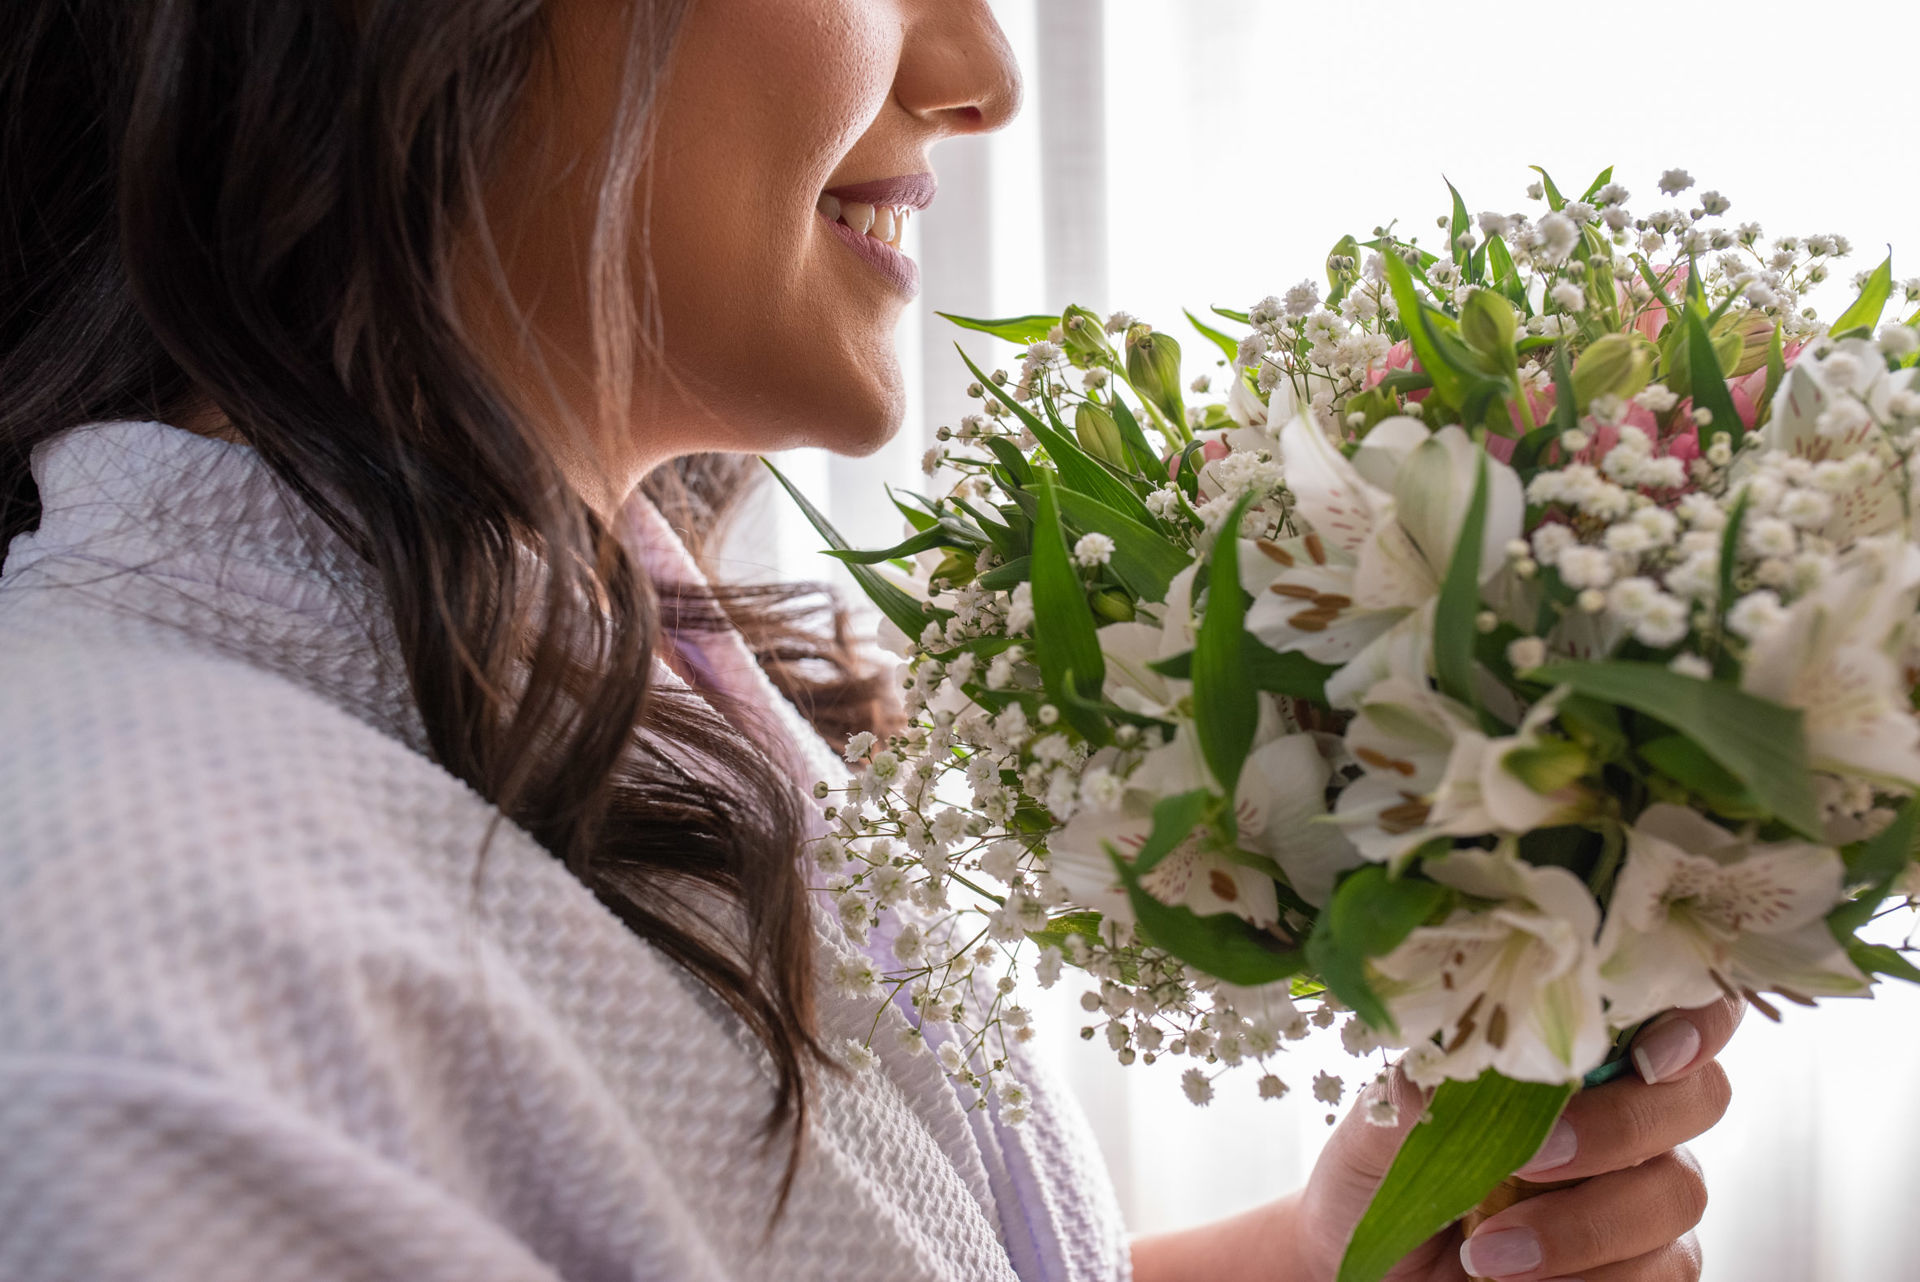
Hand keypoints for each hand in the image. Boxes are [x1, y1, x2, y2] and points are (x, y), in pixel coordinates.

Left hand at [1291, 996, 1742, 1281]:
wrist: (1373, 1268)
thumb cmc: (1383, 1181)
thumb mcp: (1376, 1132)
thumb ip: (1413, 1094)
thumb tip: (1439, 1059)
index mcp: (1572, 1057)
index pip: (1672, 1008)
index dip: (1689, 1019)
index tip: (1646, 1053)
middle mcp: (1629, 1114)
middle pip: (1698, 1096)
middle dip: (1619, 1127)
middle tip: (1533, 1157)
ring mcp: (1648, 1194)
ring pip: (1676, 1192)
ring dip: (1583, 1224)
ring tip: (1487, 1251)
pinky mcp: (1649, 1269)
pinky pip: (1661, 1272)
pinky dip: (1590, 1276)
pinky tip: (1516, 1280)